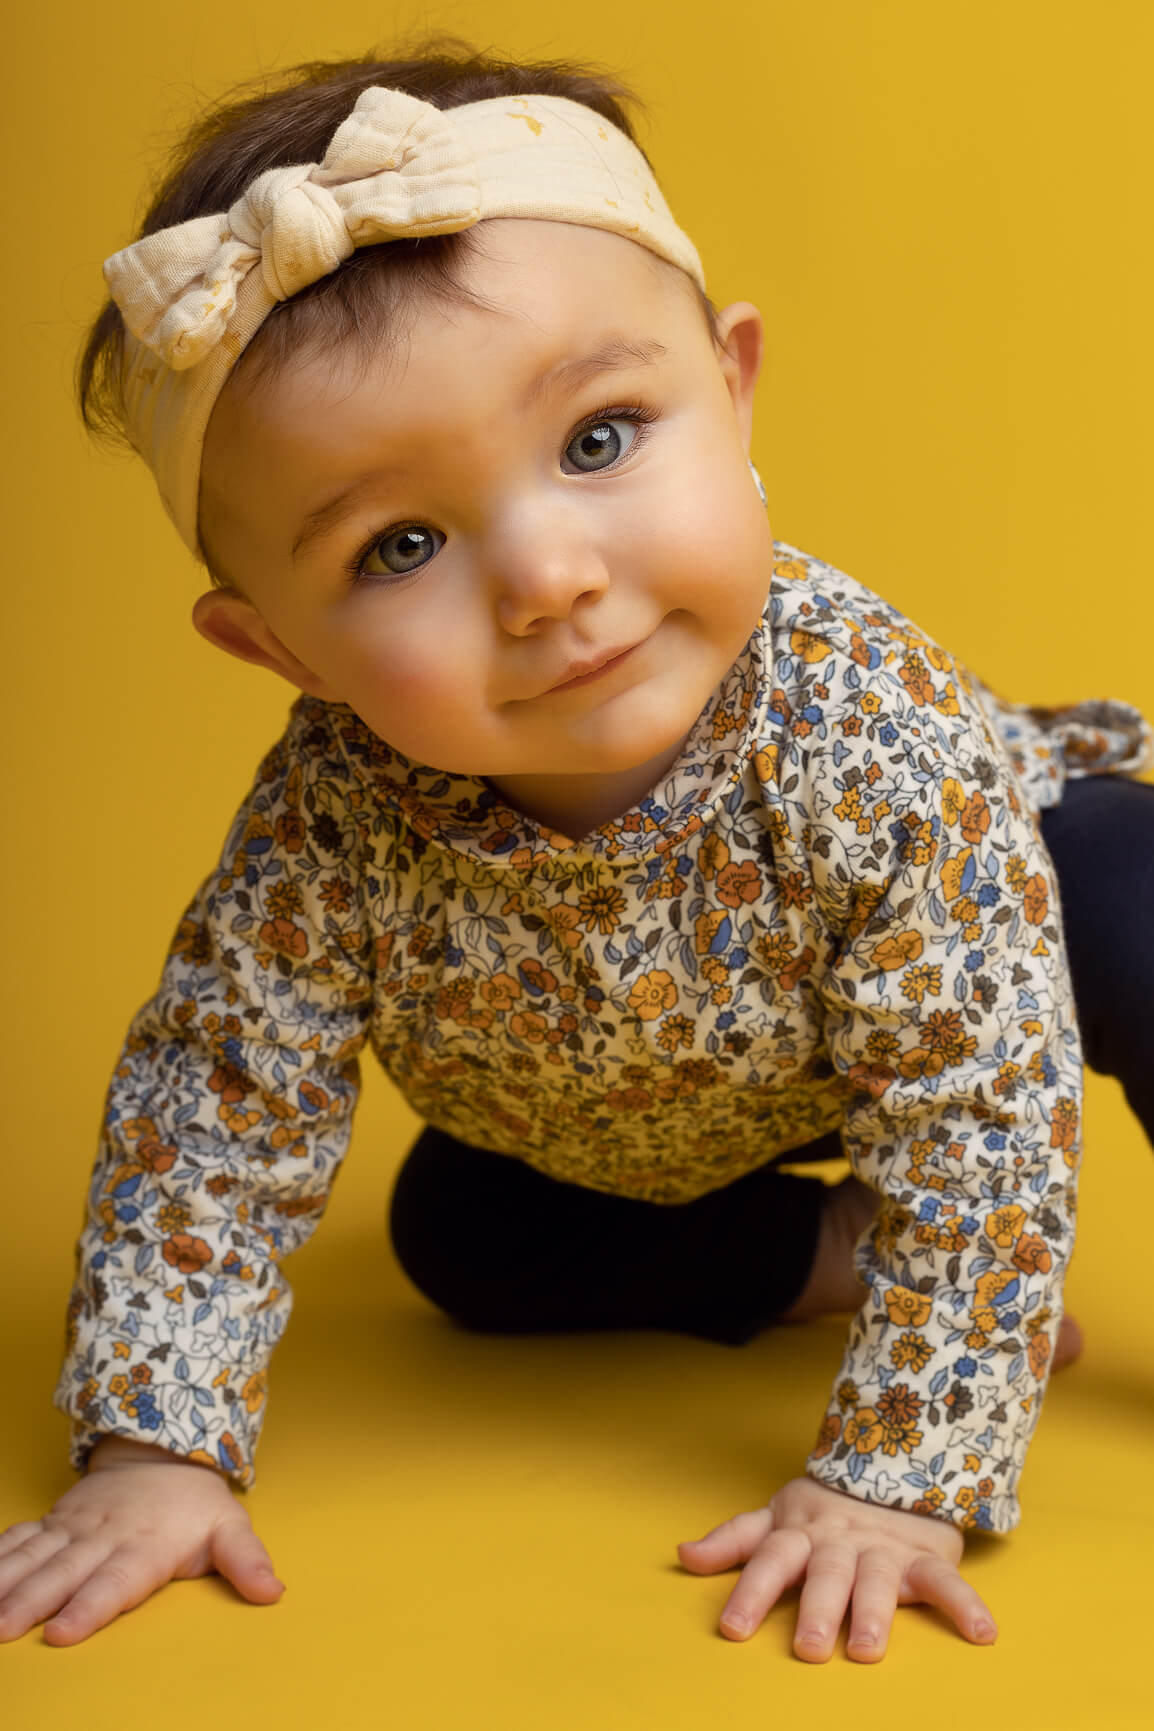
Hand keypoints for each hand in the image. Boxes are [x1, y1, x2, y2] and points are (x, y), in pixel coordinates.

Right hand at [0, 1439, 284, 1644]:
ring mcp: (74, 1527)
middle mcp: (103, 1537)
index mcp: (145, 1545)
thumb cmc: (194, 1503)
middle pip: (64, 1574)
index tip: (61, 1633)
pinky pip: (19, 1537)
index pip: (116, 1582)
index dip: (89, 1608)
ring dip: (4, 1584)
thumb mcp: (229, 1526)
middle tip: (1, 1631)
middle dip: (30, 1603)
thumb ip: (246, 1560)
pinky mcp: (54, 1522)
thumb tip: (274, 1591)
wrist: (162, 1450)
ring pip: (34, 1556)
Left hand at [677, 1475, 995, 1661]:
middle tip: (809, 1650)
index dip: (750, 1592)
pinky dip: (966, 1605)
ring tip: (867, 1649)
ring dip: (875, 1613)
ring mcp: (884, 1550)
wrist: (891, 1468)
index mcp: (800, 1533)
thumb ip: (733, 1540)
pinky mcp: (926, 1559)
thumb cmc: (823, 1510)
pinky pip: (947, 1582)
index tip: (732, 1628)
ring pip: (878, 1580)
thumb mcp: (774, 1518)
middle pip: (826, 1576)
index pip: (769, 1560)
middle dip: (817, 1610)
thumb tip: (682, 1555)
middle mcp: (840, 1543)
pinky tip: (983, 1633)